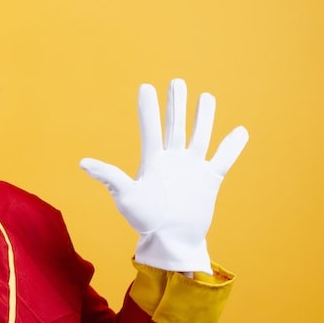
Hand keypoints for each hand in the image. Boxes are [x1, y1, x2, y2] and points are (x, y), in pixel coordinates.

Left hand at [79, 79, 247, 273]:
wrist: (171, 241)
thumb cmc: (145, 220)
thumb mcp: (126, 196)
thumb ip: (109, 177)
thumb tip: (83, 163)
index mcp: (153, 162)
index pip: (151, 129)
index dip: (148, 109)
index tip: (146, 87)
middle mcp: (173, 161)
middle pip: (175, 126)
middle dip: (176, 104)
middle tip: (177, 82)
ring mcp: (192, 168)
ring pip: (200, 136)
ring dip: (203, 117)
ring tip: (206, 97)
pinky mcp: (209, 180)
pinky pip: (223, 159)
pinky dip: (232, 146)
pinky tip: (240, 131)